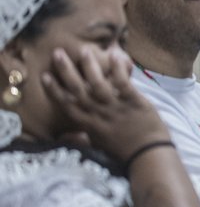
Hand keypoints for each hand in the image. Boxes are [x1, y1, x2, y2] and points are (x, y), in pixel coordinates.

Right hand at [40, 46, 168, 161]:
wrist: (148, 155)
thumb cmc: (123, 150)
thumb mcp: (97, 145)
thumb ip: (81, 137)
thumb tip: (63, 136)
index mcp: (88, 124)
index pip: (67, 104)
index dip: (55, 89)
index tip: (45, 75)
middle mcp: (98, 114)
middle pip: (78, 90)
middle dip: (66, 70)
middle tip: (58, 53)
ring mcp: (116, 108)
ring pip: (98, 84)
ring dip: (90, 66)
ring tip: (84, 50)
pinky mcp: (134, 102)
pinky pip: (123, 83)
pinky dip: (118, 69)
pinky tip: (114, 56)